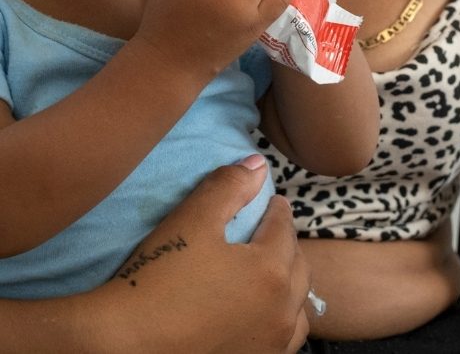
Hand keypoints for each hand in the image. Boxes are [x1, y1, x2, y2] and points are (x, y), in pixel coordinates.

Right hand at [96, 158, 310, 353]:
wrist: (119, 346)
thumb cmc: (156, 280)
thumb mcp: (191, 221)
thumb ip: (228, 188)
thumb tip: (258, 166)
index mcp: (271, 271)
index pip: (284, 229)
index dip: (277, 211)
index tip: (273, 202)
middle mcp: (281, 312)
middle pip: (298, 267)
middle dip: (287, 245)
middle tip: (273, 232)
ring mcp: (269, 346)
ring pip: (297, 309)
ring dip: (291, 287)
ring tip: (274, 275)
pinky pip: (283, 341)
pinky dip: (281, 322)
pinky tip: (263, 317)